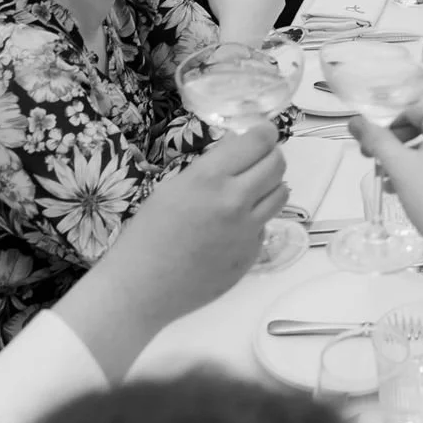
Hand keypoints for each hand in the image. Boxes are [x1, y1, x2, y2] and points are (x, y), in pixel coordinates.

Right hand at [79, 124, 286, 326]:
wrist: (141, 288)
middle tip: (258, 160)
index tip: (262, 134)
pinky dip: (256, 220)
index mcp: (210, 178)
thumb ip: (213, 166)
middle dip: (271, 156)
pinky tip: (231, 229)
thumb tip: (240, 146)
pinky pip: (265, 225)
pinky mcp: (252, 255)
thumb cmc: (147, 233)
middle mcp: (236, 201)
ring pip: (281, 194)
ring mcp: (248, 231)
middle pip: (278, 164)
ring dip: (270, 186)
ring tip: (250, 191)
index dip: (265, 133)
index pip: (260, 141)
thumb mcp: (175, 186)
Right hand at [349, 101, 422, 284]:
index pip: (414, 110)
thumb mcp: (398, 166)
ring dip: (408, 157)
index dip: (388, 125)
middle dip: (397, 141)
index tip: (371, 144)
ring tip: (387, 178)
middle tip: (375, 158)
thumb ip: (375, 140)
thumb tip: (355, 121)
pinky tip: (406, 190)